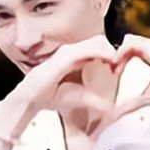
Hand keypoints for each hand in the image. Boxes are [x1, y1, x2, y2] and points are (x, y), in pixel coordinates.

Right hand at [0, 35, 118, 138]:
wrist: (31, 99)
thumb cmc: (49, 96)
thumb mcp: (78, 96)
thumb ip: (93, 99)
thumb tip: (111, 108)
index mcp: (73, 57)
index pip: (97, 46)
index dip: (110, 54)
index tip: (117, 69)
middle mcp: (70, 51)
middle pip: (99, 40)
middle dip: (112, 51)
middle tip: (118, 67)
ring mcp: (67, 52)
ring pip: (97, 41)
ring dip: (110, 52)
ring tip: (116, 66)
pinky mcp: (65, 56)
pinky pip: (89, 49)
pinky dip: (103, 53)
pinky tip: (110, 62)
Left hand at [113, 34, 149, 117]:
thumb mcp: (146, 96)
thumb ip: (130, 102)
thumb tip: (116, 113)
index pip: (134, 48)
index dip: (121, 57)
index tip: (113, 71)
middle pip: (130, 43)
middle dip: (117, 55)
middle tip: (111, 69)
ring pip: (129, 42)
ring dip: (118, 54)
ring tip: (114, 69)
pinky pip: (131, 44)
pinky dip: (120, 53)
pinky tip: (117, 65)